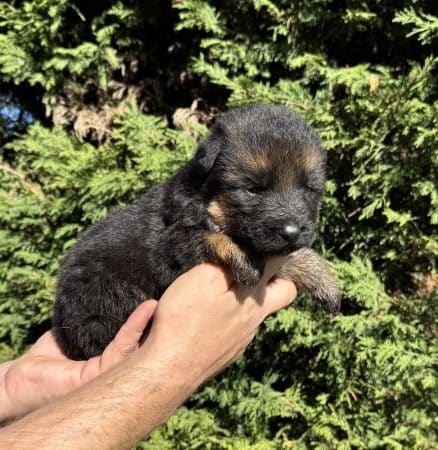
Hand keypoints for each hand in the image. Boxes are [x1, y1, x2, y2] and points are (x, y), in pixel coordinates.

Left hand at [0, 300, 156, 420]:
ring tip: (165, 299)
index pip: (139, 340)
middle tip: (176, 299)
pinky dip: (137, 325)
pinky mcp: (100, 374)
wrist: (18, 380)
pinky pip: (124, 346)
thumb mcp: (74, 334)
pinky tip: (147, 308)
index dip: (153, 321)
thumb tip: (110, 295)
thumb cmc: (46, 360)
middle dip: (163, 325)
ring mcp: (110, 375)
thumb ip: (93, 320)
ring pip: (141, 347)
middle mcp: (116, 371)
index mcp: (111, 361)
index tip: (165, 299)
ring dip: (155, 322)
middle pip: (147, 346)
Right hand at [142, 258, 296, 385]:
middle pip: (280, 293)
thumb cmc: (185, 318)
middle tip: (252, 266)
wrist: (169, 369)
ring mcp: (243, 339)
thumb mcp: (205, 277)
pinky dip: (227, 319)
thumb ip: (229, 259)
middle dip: (273, 278)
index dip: (271, 249)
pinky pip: (237, 330)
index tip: (259, 241)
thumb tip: (245, 246)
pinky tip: (205, 319)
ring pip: (255, 313)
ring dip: (244, 299)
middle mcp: (255, 319)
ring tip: (218, 291)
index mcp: (254, 298)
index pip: (278, 265)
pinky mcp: (228, 353)